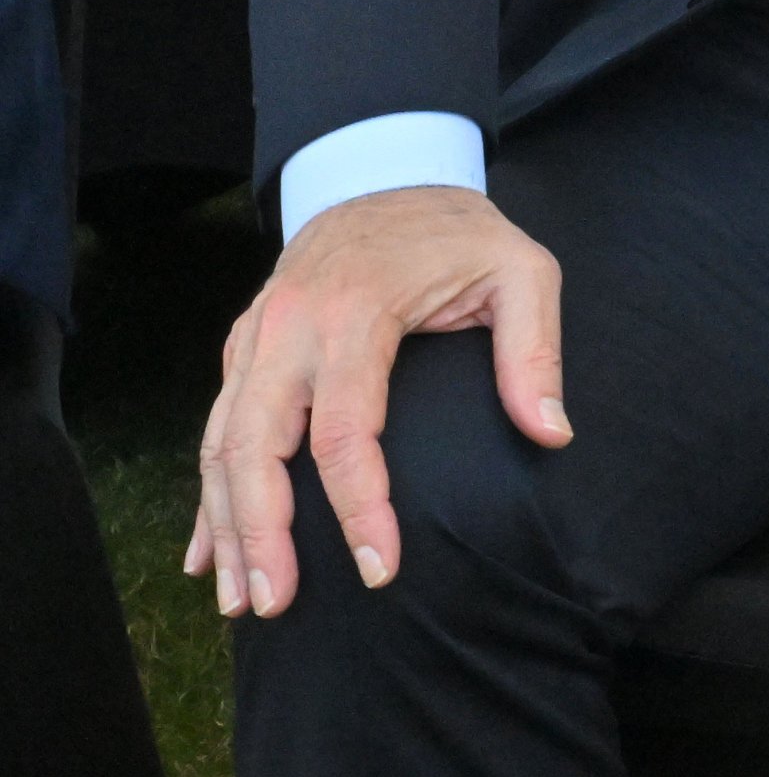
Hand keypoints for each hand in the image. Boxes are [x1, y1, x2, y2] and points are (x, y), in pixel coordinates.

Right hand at [188, 186, 568, 619]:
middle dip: (263, 532)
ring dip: (227, 527)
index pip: (345, 431)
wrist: (383, 172)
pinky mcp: (243, 349)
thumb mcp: (521, 269)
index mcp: (355, 313)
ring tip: (245, 602)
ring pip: (221, 445)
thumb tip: (552, 433)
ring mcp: (255, 339)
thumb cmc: (459, 232)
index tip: (379, 568)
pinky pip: (212, 430)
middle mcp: (288, 329)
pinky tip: (209, 556)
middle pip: (255, 447)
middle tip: (280, 604)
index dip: (360, 506)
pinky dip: (208, 497)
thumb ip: (535, 350)